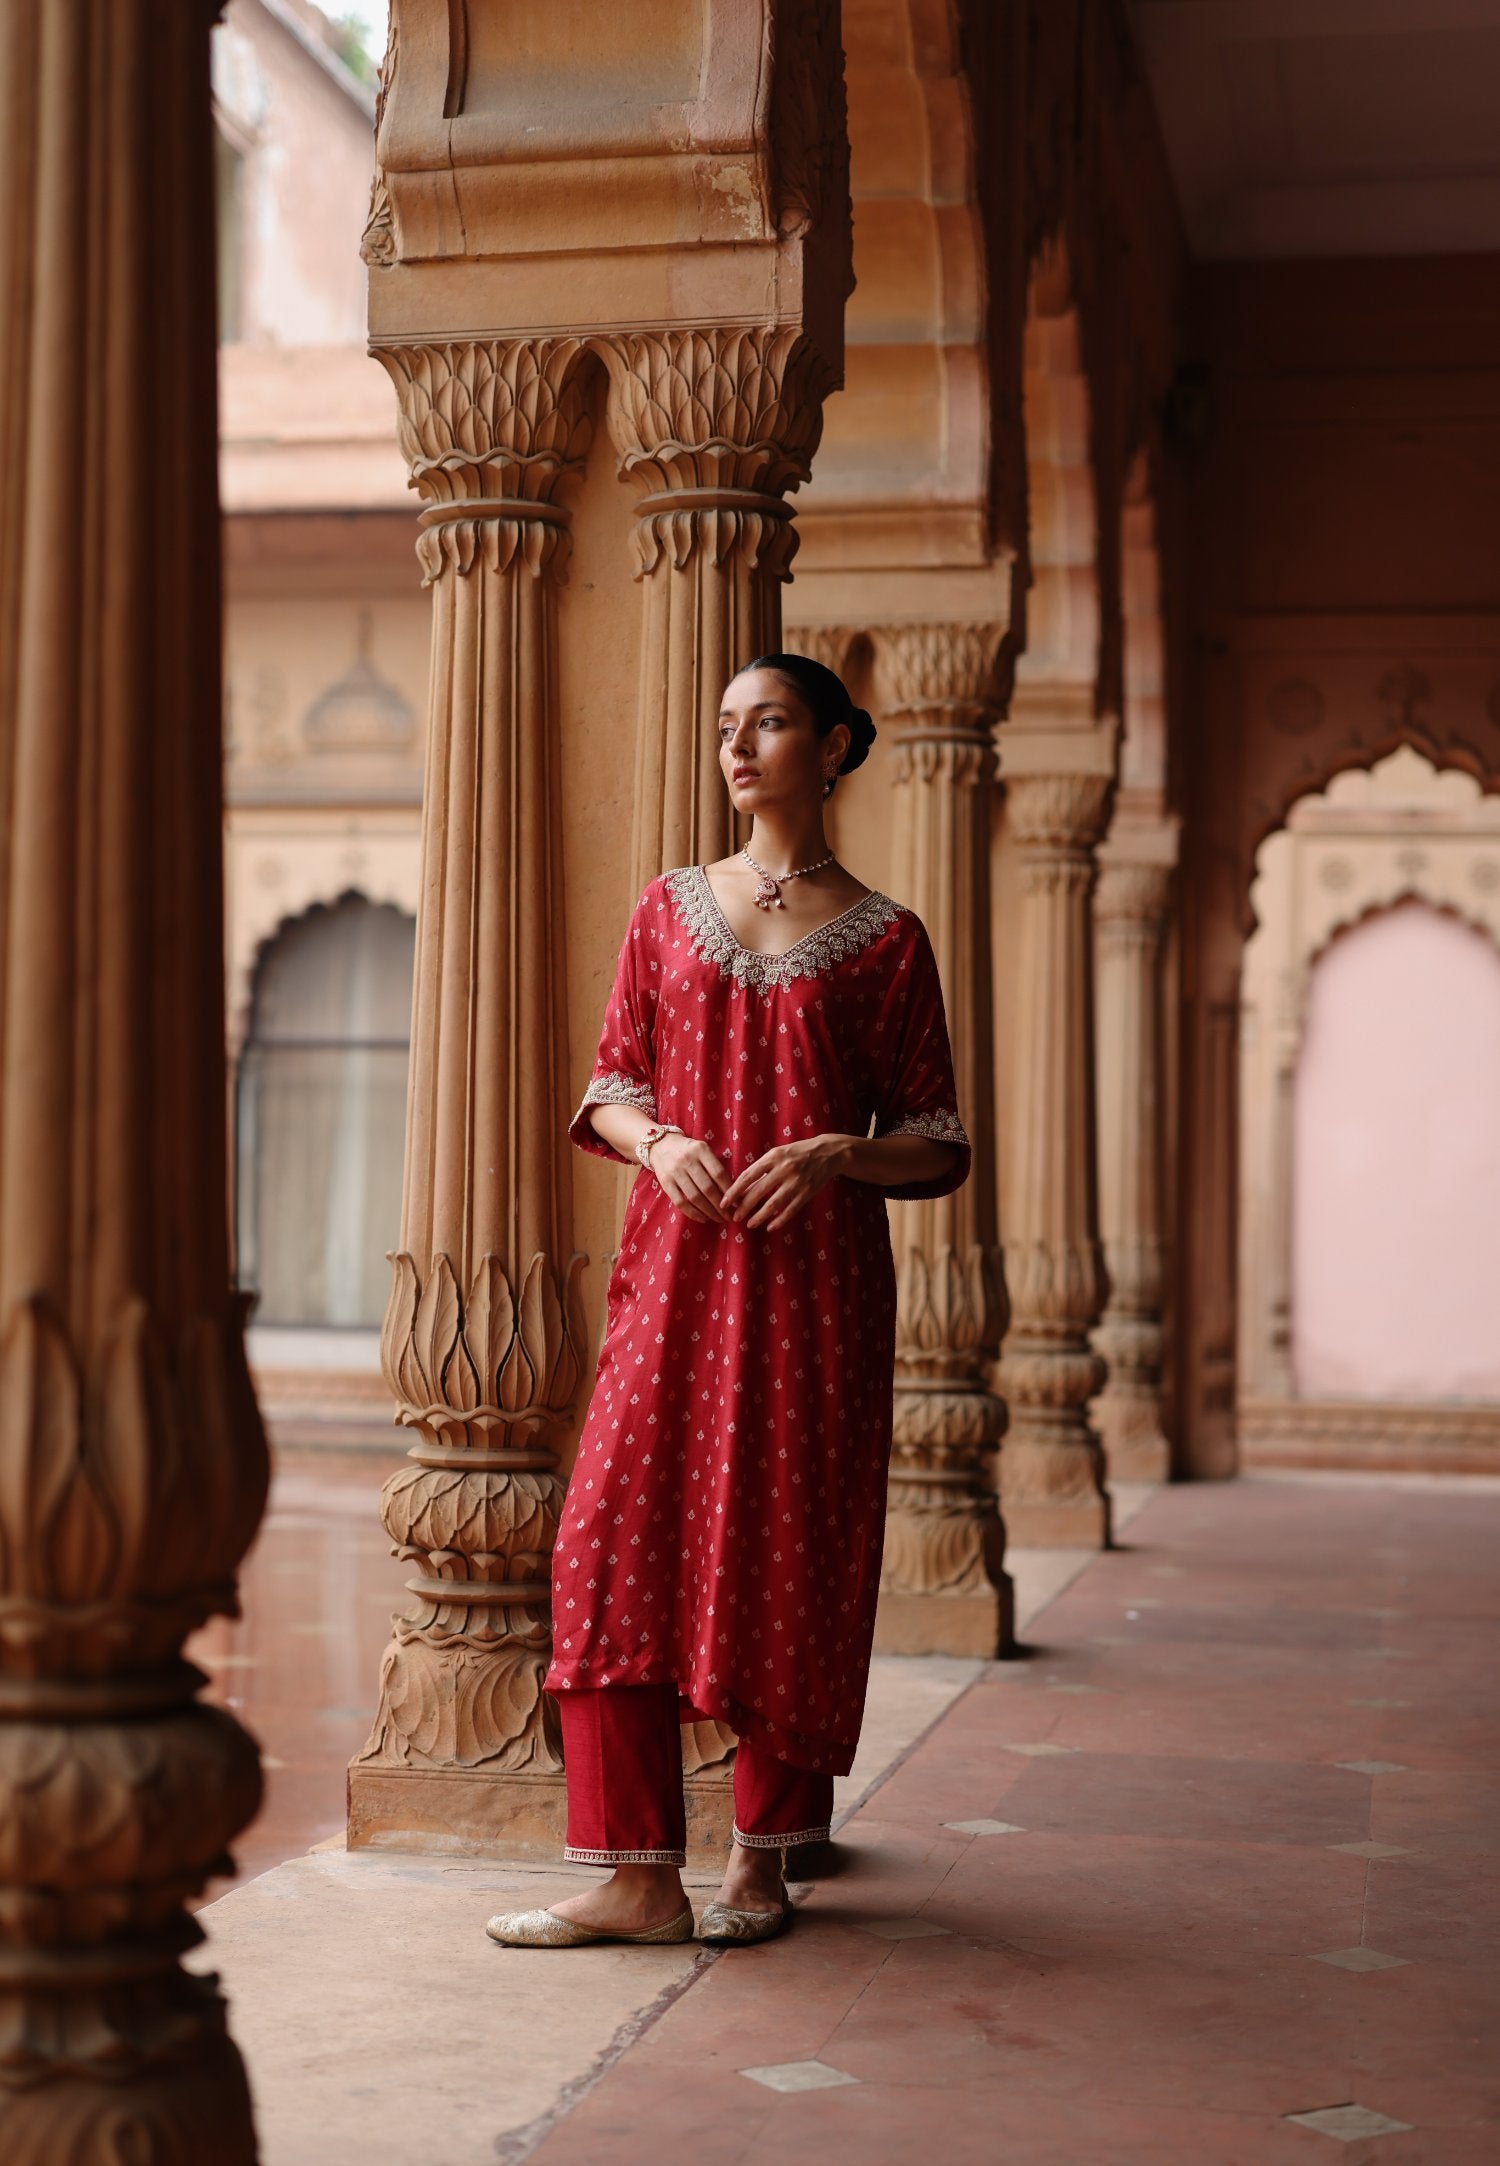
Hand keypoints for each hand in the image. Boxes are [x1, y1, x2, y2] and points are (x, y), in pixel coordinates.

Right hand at [647, 1132, 731, 1224]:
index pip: (718, 1174)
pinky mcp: (665, 1183)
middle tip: (730, 1216)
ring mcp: (675, 1172)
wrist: (661, 1145)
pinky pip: (680, 1202)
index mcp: (701, 1150)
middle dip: (721, 1206)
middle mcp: (687, 1160)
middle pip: (707, 1188)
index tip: (738, 1204)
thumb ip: (715, 1167)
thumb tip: (733, 1192)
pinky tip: (703, 1218)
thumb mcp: (703, 1151)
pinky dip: (693, 1213)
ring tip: (719, 1219)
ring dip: (709, 1212)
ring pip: (695, 1197)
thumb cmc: (689, 1151)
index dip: (729, 1191)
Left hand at [720, 1136, 851, 1231]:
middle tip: (734, 1217)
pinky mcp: (807, 1192)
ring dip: (759, 1216)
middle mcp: (784, 1169)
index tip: (724, 1202)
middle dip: (744, 1207)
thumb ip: (762, 1169)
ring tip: (749, 1224)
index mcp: (773, 1157)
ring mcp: (796, 1182)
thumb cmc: (797, 1153)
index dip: (734, 1191)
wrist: (828, 1153)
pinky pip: (790, 1210)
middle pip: (758, 1192)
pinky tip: (770, 1227)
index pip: (748, 1176)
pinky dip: (779, 1220)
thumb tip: (742, 1188)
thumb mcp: (778, 1154)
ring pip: (773, 1204)